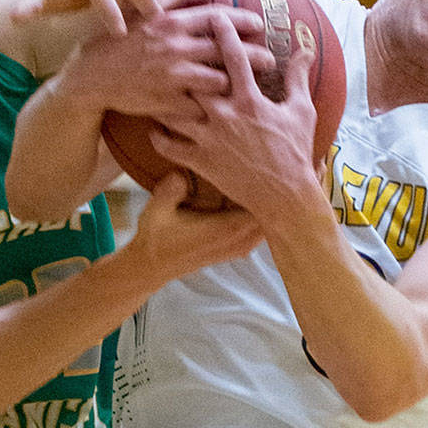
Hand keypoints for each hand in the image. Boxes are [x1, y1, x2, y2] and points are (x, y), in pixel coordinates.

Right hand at [59, 0, 272, 120]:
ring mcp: (171, 76)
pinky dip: (212, 108)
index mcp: (171, 22)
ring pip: (219, 80)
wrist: (91, 77)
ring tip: (250, 86)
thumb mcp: (143, 11)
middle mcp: (175, 47)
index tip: (259, 25)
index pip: (218, 18)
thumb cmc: (119, 41)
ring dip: (235, 84)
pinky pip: (200, 107)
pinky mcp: (167, 102)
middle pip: (227, 50)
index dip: (242, 21)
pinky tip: (223, 110)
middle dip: (254, 56)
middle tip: (270, 60)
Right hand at [127, 172, 262, 277]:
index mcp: (227, 228)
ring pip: (269, 223)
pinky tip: (253, 198)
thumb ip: (174, 187)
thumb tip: (188, 169)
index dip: (270, 183)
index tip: (267, 162)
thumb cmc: (156, 237)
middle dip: (274, 191)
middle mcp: (239, 239)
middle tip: (270, 164)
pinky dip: (262, 215)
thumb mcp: (158, 208)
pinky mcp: (236, 249)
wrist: (152, 265)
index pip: (265, 205)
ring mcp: (240, 246)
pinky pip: (260, 230)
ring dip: (269, 204)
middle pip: (274, 214)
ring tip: (265, 178)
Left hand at [153, 12, 319, 214]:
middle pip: (195, 79)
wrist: (285, 195)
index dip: (224, 33)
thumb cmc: (295, 151)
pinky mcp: (200, 161)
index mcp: (250, 100)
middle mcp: (225, 115)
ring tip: (151, 85)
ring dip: (162, 97)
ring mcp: (209, 139)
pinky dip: (158, 136)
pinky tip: (153, 126)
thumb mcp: (302, 111)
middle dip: (183, 59)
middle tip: (169, 44)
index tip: (215, 14)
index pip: (234, 58)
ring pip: (174, 111)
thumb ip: (298, 78)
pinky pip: (169, 146)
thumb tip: (305, 49)